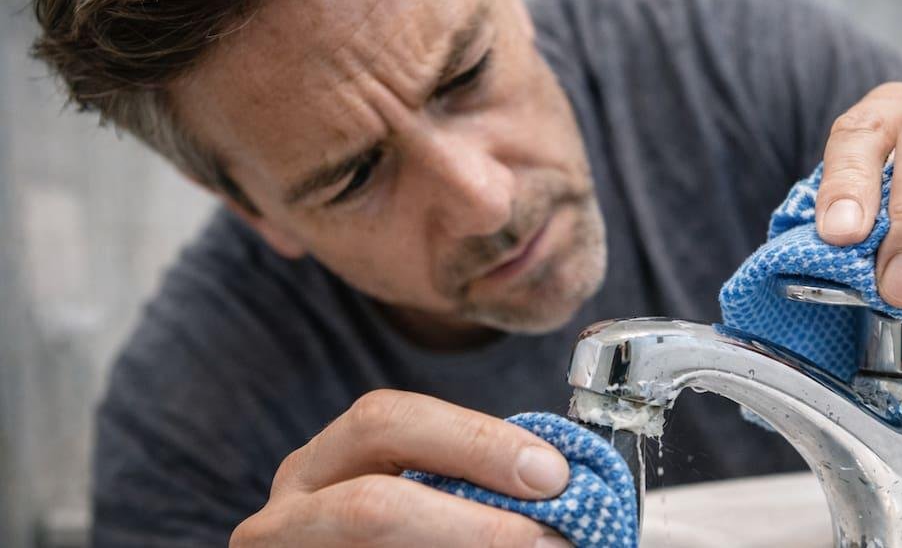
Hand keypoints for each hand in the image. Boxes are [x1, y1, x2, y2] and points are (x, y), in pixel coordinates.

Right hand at [231, 390, 571, 546]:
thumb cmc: (396, 531)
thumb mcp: (416, 495)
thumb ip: (468, 484)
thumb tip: (556, 485)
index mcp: (325, 465)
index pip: (388, 421)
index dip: (475, 442)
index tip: (552, 473)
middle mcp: (289, 513)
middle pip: (370, 505)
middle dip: (471, 523)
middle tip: (547, 536)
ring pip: (371, 540)